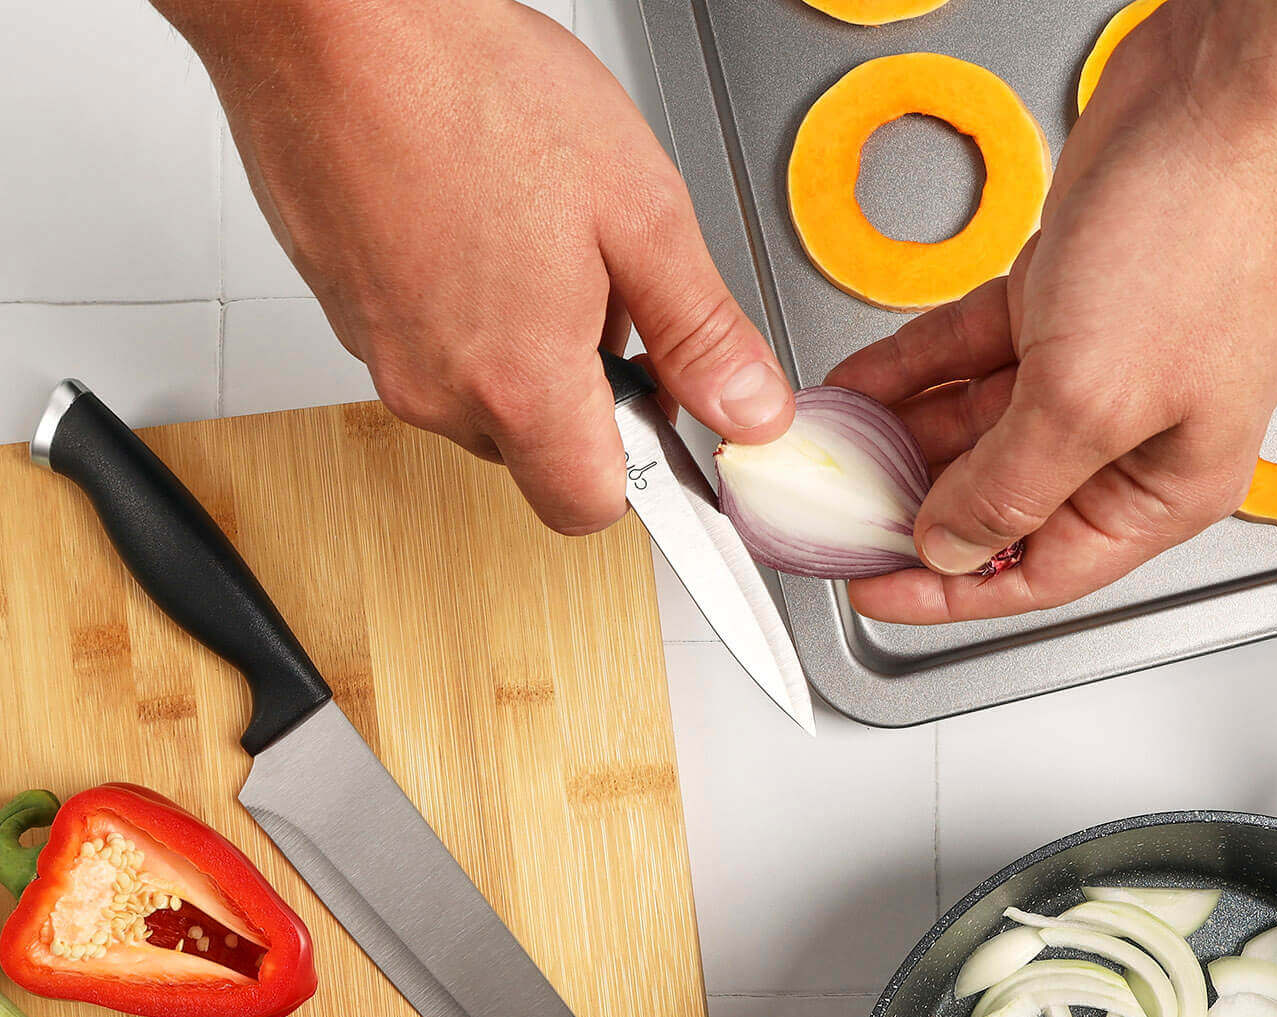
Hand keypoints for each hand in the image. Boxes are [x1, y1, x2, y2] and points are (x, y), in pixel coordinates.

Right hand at [164, 0, 792, 533]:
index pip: (589, 507)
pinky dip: (466, 313)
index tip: (668, 420)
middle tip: (604, 290)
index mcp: (518, 384)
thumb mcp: (638, 210)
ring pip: (481, 399)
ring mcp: (380, 354)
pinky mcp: (345, 311)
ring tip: (534, 238)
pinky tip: (478, 222)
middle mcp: (436, 390)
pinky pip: (428, 348)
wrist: (325, 17)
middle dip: (585, 397)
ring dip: (524, 351)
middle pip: (536, 454)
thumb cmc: (466, 87)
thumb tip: (750, 411)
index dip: (640, 472)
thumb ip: (701, 332)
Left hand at [830, 0, 1276, 623]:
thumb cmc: (1211, 230)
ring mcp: (1097, 363)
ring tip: (834, 447)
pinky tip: (862, 385)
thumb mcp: (1090, 401)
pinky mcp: (1064, 298)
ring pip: (976, 427)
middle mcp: (1132, 434)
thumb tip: (951, 543)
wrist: (1235, 80)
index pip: (1040, 572)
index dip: (949, 589)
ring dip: (902, 436)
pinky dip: (915, 368)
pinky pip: (970, 354)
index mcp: (1165, 486)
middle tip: (839, 512)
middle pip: (1000, 501)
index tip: (874, 590)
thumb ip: (1010, 488)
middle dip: (914, 506)